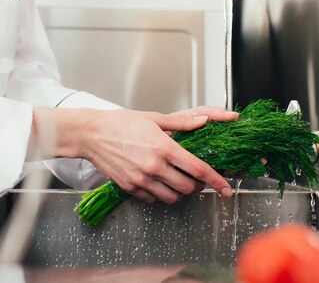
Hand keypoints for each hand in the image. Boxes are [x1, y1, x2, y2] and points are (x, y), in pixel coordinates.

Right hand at [31, 106, 238, 204]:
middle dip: (196, 185)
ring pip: (172, 197)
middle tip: (194, 177)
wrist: (92, 134)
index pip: (198, 169)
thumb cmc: (121, 123)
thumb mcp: (153, 119)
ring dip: (179, 191)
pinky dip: (159, 194)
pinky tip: (156, 181)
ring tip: (175, 179)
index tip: (226, 188)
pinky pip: (153, 199)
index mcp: (164, 148)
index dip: (216, 181)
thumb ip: (181, 123)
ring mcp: (141, 179)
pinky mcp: (130, 187)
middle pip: (188, 187)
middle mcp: (154, 166)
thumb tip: (203, 121)